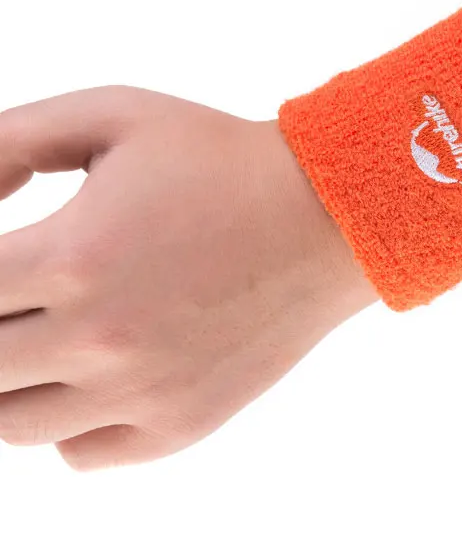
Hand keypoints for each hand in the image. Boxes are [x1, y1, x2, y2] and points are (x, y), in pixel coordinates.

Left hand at [0, 86, 374, 469]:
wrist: (323, 214)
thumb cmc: (222, 159)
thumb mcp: (114, 115)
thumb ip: (11, 140)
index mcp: (72, 257)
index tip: (5, 262)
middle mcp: (99, 339)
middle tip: (25, 292)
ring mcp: (141, 392)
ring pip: (11, 423)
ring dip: (14, 378)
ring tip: (50, 331)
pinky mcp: (180, 424)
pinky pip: (78, 452)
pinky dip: (69, 419)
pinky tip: (102, 368)